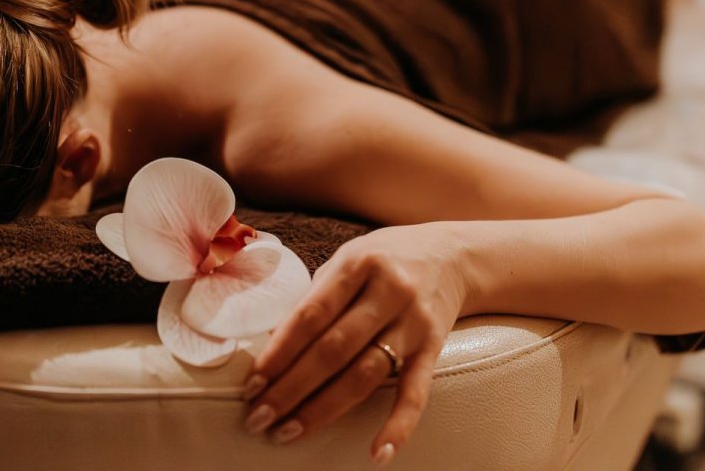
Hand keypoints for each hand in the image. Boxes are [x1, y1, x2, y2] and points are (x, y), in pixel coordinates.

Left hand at [242, 224, 466, 463]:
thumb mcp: (348, 259)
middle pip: (333, 349)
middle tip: (259, 417)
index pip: (311, 314)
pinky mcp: (433, 348)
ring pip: (365, 374)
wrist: (451, 255)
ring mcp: (413, 322)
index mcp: (357, 263)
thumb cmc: (384, 258)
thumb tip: (274, 345)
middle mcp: (387, 291)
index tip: (253, 383)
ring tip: (289, 432)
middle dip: (292, 387)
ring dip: (324, 409)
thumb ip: (317, 296)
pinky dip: (398, 426)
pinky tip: (377, 455)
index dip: (280, 352)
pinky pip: (416, 393)